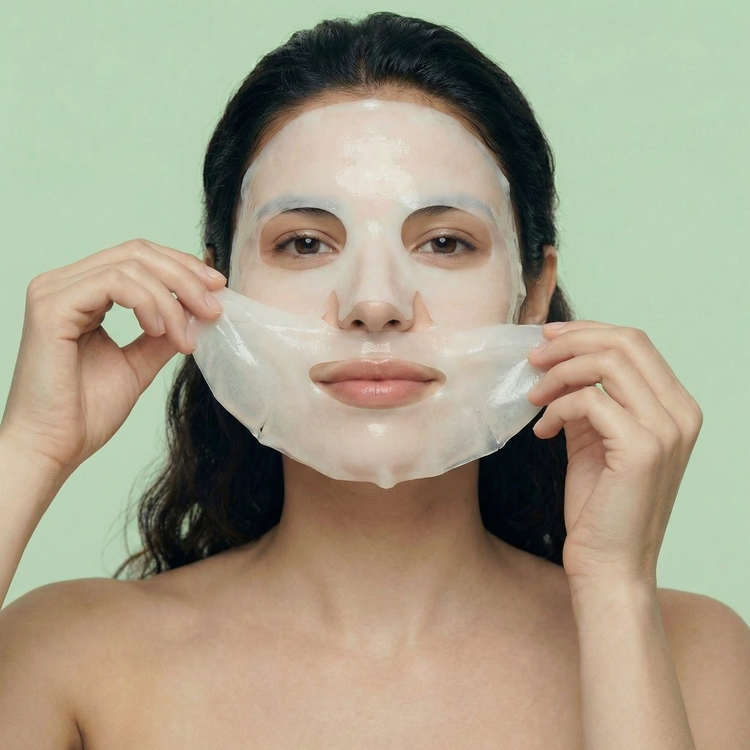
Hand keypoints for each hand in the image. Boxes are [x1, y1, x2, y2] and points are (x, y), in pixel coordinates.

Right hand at [1, 238, 225, 478]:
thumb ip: (163, 334)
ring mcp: (54, 292)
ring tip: (184, 337)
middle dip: (185, 277)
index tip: (216, 288)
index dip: (182, 266)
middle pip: (137, 252)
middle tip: (213, 307)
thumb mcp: (138, 363)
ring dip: (171, 299)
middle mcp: (64, 283)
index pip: (138, 257)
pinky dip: (147, 302)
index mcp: (81, 292)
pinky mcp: (51, 307)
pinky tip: (159, 331)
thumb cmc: (85, 412)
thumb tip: (198, 313)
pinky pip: (113, 282)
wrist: (54, 447)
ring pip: (130, 265)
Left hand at [526, 321, 702, 591]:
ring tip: (533, 396)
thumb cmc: (599, 507)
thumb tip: (557, 364)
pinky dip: (557, 409)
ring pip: (607, 363)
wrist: (609, 566)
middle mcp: (681, 414)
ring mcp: (666, 430)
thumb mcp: (594, 441)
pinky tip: (542, 433)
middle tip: (533, 357)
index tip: (548, 338)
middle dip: (571, 341)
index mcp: (675, 408)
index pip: (635, 342)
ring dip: (559, 373)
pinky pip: (588, 401)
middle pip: (625, 341)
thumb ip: (588, 401)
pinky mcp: (642, 449)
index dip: (587, 331)